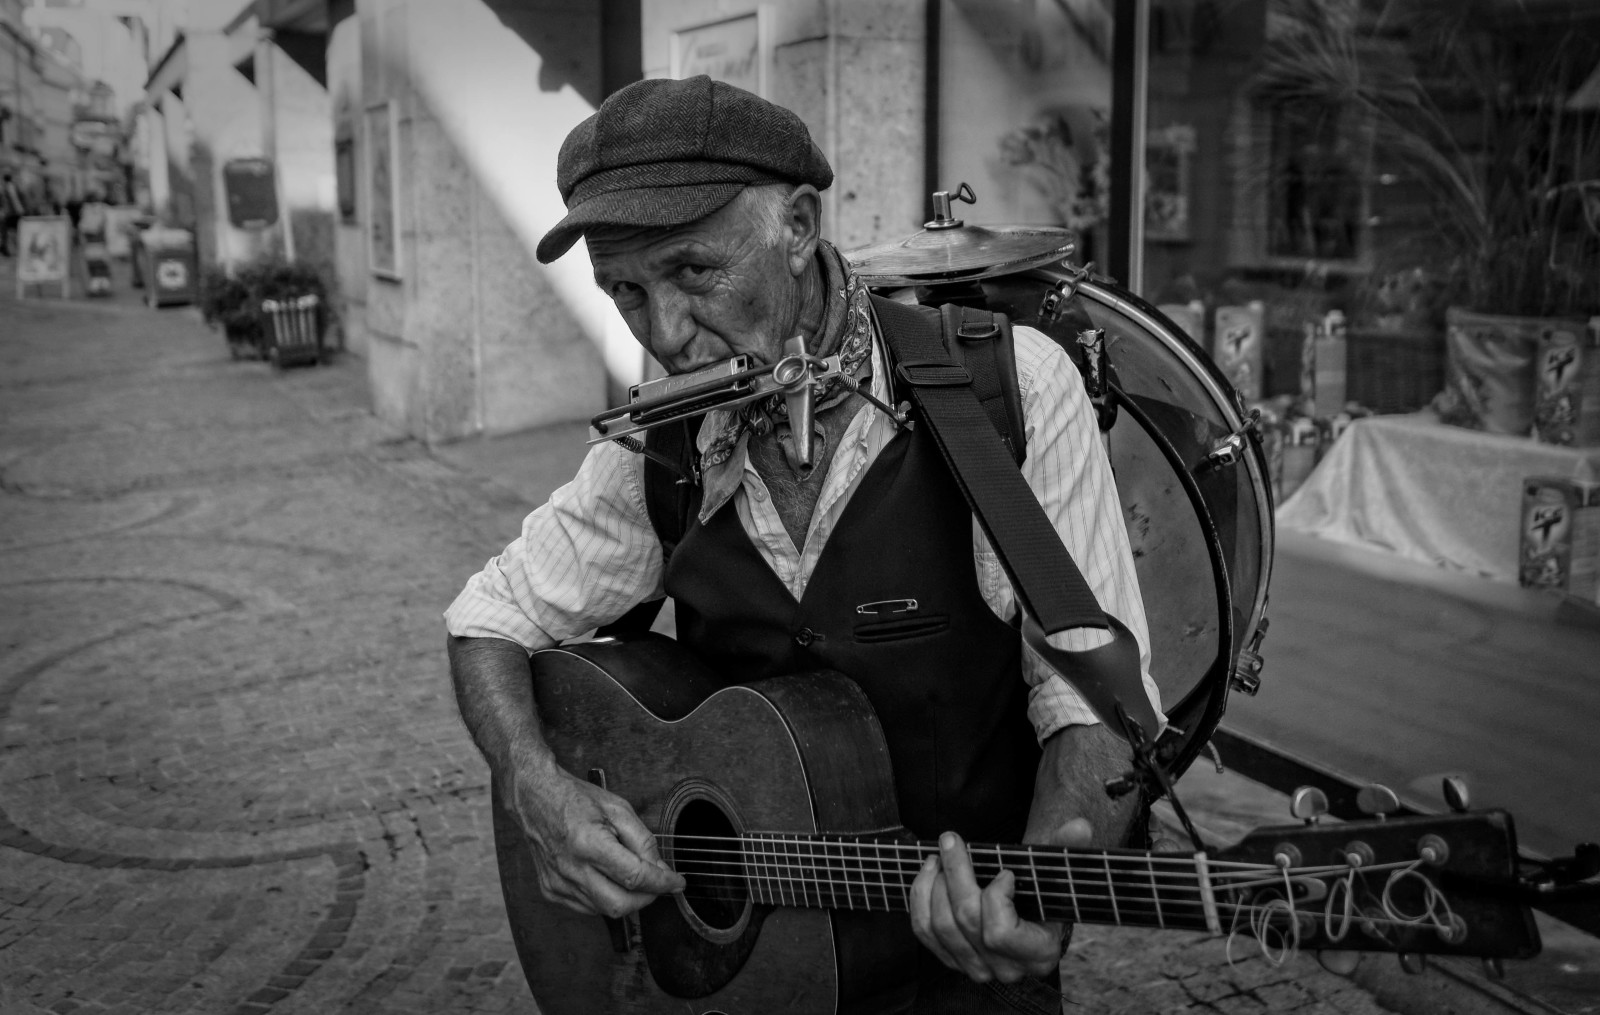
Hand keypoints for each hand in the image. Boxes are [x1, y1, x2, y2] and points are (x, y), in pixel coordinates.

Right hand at [505, 761, 684, 917]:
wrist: (534, 798)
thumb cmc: (575, 799)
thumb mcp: (618, 809)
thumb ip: (643, 840)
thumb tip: (660, 869)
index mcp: (588, 843)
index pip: (635, 876)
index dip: (662, 883)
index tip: (677, 883)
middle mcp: (570, 868)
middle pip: (620, 904)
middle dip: (647, 898)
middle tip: (657, 882)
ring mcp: (558, 883)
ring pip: (605, 910)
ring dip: (626, 898)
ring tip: (628, 873)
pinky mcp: (551, 891)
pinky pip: (588, 907)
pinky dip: (605, 897)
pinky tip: (607, 878)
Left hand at [909, 819, 1092, 982]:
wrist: (1028, 911)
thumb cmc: (1042, 889)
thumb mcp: (1056, 870)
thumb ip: (1068, 849)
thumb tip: (1080, 826)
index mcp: (1038, 953)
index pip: (999, 933)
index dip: (995, 897)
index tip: (1006, 872)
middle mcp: (1007, 969)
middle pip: (965, 920)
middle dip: (955, 874)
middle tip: (951, 840)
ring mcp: (978, 968)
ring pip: (941, 926)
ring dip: (933, 885)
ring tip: (938, 856)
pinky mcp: (953, 960)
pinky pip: (925, 933)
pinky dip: (919, 899)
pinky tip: (928, 873)